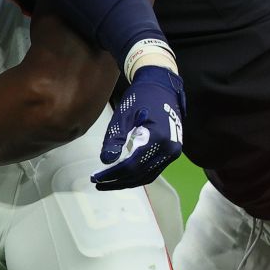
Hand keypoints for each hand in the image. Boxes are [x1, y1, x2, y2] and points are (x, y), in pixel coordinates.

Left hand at [91, 66, 184, 190]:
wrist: (161, 86)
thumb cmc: (140, 98)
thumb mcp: (123, 116)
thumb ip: (115, 139)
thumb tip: (106, 161)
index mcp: (158, 139)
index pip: (132, 165)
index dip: (113, 174)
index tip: (96, 178)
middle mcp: (169, 150)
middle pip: (140, 174)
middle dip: (118, 181)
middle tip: (98, 183)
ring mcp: (173, 152)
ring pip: (148, 175)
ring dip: (127, 181)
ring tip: (108, 182)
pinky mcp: (171, 152)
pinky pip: (153, 169)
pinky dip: (138, 175)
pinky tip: (123, 175)